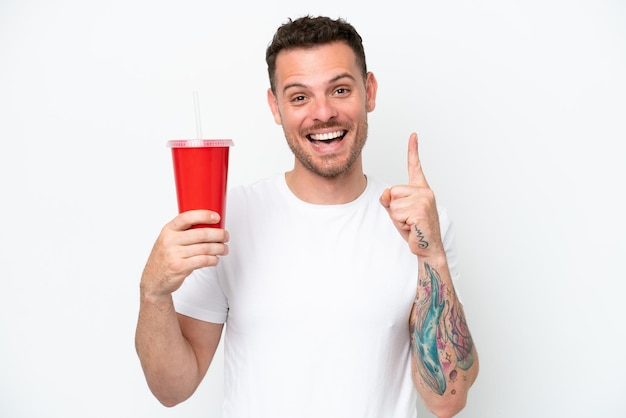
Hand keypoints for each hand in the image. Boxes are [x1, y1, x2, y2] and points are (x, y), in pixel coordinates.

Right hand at [140, 210, 228, 298]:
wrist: (153, 280)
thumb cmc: (164, 258)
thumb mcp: (168, 239)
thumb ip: (183, 232)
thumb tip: (208, 225)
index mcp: (168, 230)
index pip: (187, 217)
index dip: (204, 215)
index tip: (216, 217)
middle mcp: (170, 240)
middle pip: (201, 234)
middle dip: (219, 234)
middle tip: (225, 236)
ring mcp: (174, 254)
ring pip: (205, 248)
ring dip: (219, 248)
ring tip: (224, 249)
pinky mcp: (179, 267)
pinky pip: (203, 261)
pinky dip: (213, 260)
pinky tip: (215, 259)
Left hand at [380, 133, 442, 256]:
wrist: (428, 248)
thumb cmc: (414, 230)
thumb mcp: (397, 212)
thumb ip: (388, 201)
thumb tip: (385, 194)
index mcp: (421, 189)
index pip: (415, 167)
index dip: (413, 150)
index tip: (413, 135)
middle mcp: (424, 191)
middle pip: (392, 192)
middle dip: (394, 208)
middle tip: (408, 219)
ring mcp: (424, 200)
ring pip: (393, 204)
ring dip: (397, 218)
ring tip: (410, 224)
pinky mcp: (420, 210)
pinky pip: (396, 213)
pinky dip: (400, 224)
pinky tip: (412, 228)